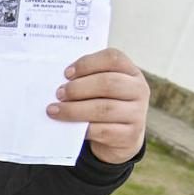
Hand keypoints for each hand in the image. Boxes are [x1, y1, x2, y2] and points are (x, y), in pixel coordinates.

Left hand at [46, 48, 149, 164]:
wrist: (120, 137)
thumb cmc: (102, 103)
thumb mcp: (99, 88)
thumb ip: (85, 79)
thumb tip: (58, 82)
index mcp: (130, 71)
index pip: (113, 58)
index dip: (87, 63)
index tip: (66, 73)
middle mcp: (139, 90)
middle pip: (108, 83)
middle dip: (78, 88)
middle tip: (58, 93)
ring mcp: (137, 113)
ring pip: (104, 108)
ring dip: (74, 109)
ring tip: (54, 110)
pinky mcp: (130, 135)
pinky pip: (103, 130)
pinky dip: (83, 128)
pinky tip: (69, 126)